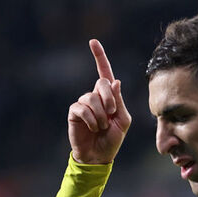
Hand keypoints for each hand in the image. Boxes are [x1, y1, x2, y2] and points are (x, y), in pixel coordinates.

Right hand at [67, 39, 130, 163]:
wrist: (99, 155)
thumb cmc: (113, 138)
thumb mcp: (123, 121)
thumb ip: (120, 102)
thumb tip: (115, 80)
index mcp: (109, 97)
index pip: (104, 73)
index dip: (100, 57)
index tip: (93, 41)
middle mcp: (95, 96)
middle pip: (101, 82)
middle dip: (109, 99)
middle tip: (112, 114)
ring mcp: (83, 103)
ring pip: (92, 98)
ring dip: (101, 115)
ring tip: (102, 127)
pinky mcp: (74, 112)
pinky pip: (83, 108)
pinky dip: (92, 120)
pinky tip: (93, 128)